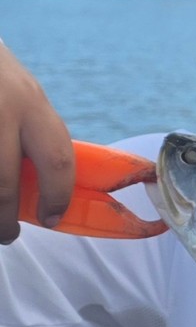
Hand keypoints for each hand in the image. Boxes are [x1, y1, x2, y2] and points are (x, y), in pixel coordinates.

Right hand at [0, 43, 74, 241]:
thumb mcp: (19, 91)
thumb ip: (30, 129)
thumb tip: (42, 182)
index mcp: (30, 102)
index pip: (57, 159)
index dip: (58, 196)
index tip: (52, 217)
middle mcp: (1, 110)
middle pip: (5, 183)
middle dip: (6, 218)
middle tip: (8, 235)